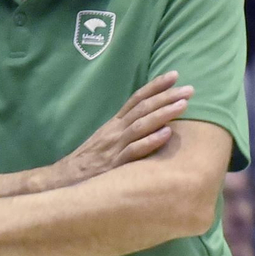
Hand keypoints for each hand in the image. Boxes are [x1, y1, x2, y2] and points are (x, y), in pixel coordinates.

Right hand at [54, 72, 190, 187]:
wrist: (64, 180)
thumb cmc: (90, 161)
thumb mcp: (107, 140)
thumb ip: (126, 130)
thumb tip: (152, 121)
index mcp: (115, 123)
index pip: (137, 99)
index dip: (155, 86)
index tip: (175, 75)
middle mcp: (116, 130)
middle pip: (143, 108)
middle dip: (167, 96)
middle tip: (189, 89)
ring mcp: (115, 146)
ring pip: (141, 125)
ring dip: (164, 114)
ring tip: (183, 105)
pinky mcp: (114, 165)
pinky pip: (134, 151)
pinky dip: (150, 141)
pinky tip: (166, 134)